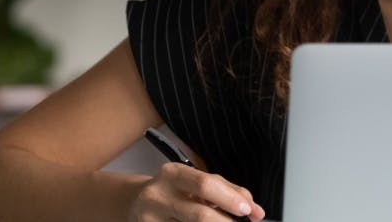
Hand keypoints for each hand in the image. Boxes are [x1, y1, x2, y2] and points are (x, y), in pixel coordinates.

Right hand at [128, 162, 265, 220]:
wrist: (136, 203)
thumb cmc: (175, 191)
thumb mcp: (197, 182)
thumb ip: (227, 190)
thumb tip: (255, 209)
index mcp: (173, 174)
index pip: (206, 185)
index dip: (230, 199)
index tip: (249, 211)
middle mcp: (158, 195)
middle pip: (199, 214)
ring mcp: (150, 219)